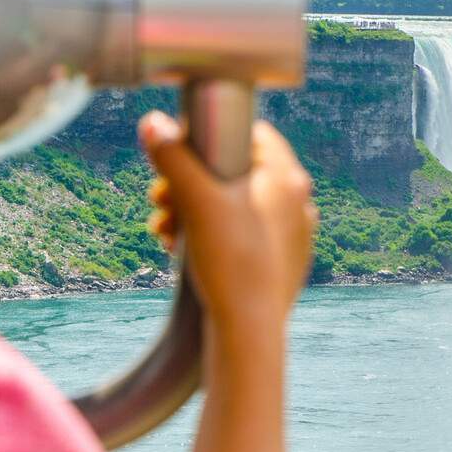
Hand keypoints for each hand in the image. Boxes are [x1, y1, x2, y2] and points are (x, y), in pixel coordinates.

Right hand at [140, 112, 316, 345]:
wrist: (248, 330)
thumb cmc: (230, 261)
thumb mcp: (194, 201)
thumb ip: (173, 156)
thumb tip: (153, 121)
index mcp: (287, 178)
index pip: (252, 133)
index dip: (211, 137)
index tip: (182, 155)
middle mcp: (298, 203)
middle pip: (237, 173)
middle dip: (191, 184)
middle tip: (161, 200)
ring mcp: (292, 235)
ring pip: (236, 206)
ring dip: (196, 212)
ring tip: (167, 231)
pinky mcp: (281, 263)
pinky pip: (244, 236)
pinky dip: (215, 237)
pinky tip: (186, 251)